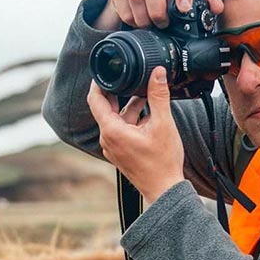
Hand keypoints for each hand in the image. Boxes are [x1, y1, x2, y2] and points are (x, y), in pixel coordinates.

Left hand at [88, 68, 184, 203]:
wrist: (165, 189)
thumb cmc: (162, 162)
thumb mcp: (163, 124)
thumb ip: (159, 96)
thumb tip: (157, 72)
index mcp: (111, 130)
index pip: (95, 99)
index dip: (99, 82)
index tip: (106, 70)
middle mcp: (108, 139)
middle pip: (107, 108)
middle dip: (120, 92)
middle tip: (130, 77)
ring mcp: (113, 147)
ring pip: (117, 119)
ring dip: (130, 107)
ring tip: (148, 97)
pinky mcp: (121, 152)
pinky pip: (122, 130)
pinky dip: (133, 121)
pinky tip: (149, 117)